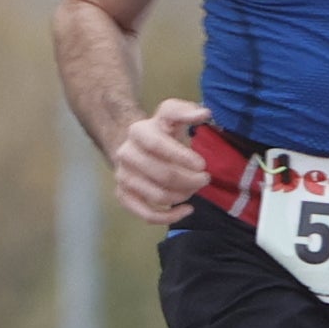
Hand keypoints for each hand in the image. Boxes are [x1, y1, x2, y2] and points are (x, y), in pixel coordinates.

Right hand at [111, 97, 209, 224]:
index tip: (203, 165)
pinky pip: (146, 214)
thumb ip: (186, 111)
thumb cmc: (160, 131)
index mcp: (137, 132)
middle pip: (162, 175)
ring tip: (194, 188)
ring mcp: (122, 177)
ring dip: (183, 195)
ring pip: (157, 196)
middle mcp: (125, 154)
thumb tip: (205, 113)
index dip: (182, 157)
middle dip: (190, 180)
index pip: (158, 146)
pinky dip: (170, 216)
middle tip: (205, 179)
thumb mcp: (171, 114)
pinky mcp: (123, 195)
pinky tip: (187, 209)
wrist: (135, 146)